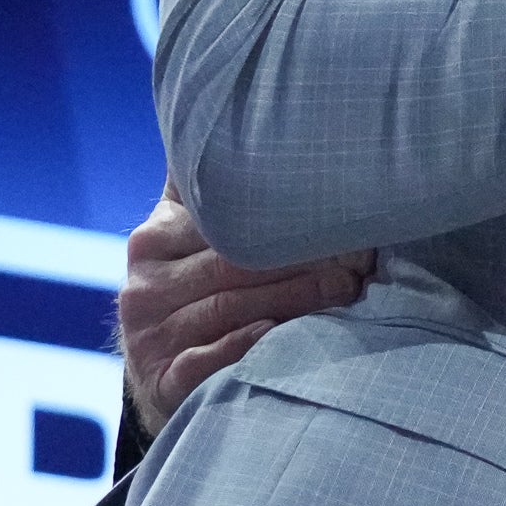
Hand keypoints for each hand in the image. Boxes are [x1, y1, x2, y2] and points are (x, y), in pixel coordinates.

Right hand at [117, 189, 371, 433]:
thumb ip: (213, 194)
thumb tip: (252, 125)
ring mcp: (151, 334)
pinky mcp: (161, 379)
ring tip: (345, 290)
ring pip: (228, 307)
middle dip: (302, 260)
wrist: (166, 381)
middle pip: (233, 264)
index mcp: (154, 239)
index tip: (338, 216)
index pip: (223, 223)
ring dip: (294, 298)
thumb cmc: (198, 299)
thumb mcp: (192, 244)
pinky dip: (244, 344)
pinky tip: (279, 330)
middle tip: (358, 259)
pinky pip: (205, 358)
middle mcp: (146, 284)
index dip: (285, 218)